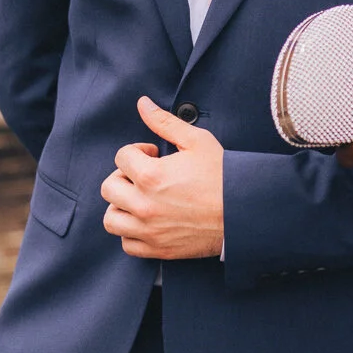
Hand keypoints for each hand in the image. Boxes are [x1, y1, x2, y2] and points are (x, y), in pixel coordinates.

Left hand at [99, 97, 225, 259]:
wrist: (244, 212)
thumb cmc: (223, 175)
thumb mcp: (197, 141)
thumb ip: (164, 122)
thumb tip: (143, 103)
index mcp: (151, 176)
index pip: (121, 157)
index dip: (138, 152)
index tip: (155, 156)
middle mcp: (144, 206)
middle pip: (109, 187)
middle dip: (125, 176)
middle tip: (145, 176)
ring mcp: (149, 230)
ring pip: (111, 218)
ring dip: (122, 206)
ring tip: (141, 199)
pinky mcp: (157, 249)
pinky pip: (127, 243)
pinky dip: (132, 232)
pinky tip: (148, 220)